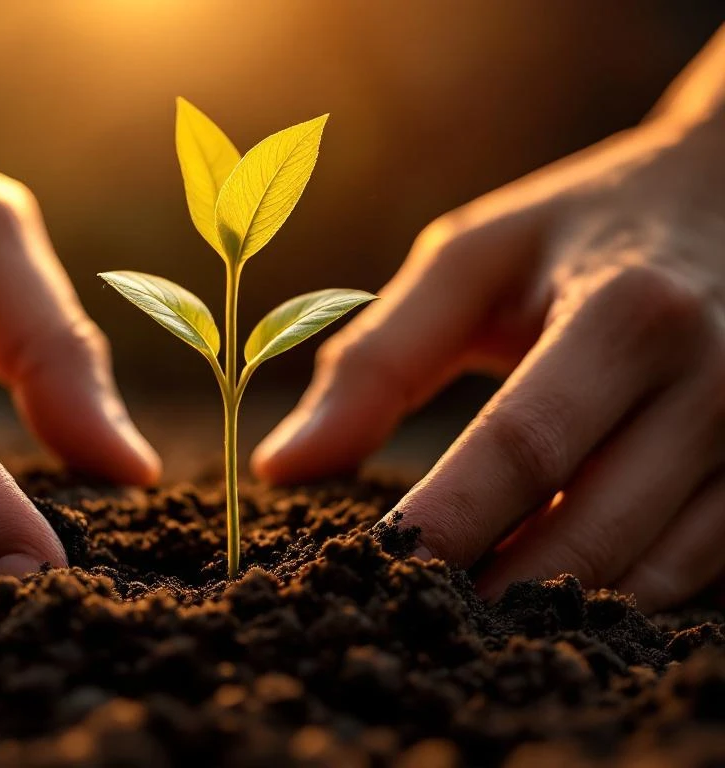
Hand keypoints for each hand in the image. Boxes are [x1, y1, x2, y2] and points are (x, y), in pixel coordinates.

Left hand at [253, 74, 724, 610]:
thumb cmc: (582, 229)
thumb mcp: (473, 261)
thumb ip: (380, 358)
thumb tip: (283, 466)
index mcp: (627, 313)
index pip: (523, 444)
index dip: (445, 517)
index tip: (373, 568)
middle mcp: (718, 381)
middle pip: (594, 526)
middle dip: (498, 587)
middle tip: (416, 618)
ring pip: (656, 569)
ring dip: (558, 606)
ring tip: (473, 620)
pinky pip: (702, 567)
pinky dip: (623, 592)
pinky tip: (554, 590)